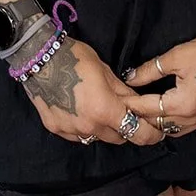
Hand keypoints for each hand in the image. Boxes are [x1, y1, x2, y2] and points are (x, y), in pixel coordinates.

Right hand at [24, 36, 165, 148]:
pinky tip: (81, 111)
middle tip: (126, 113)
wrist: (39, 56)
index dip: (150, 135)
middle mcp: (89, 126)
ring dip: (104, 129)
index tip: (157, 132)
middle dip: (126, 128)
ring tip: (100, 110)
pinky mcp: (56, 129)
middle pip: (118, 138)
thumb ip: (123, 92)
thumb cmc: (75, 57)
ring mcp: (70, 130)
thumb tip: (137, 103)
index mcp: (105, 110)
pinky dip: (84, 127)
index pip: (136, 132)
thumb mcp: (105, 71)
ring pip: (97, 138)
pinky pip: (77, 135)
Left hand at [122, 28, 195, 137]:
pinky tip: (164, 114)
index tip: (116, 101)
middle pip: (158, 125)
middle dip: (140, 118)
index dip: (131, 105)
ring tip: (141, 114)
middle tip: (124, 110)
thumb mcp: (177, 57)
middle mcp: (192, 118)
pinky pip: (185, 128)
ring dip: (156, 124)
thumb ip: (150, 70)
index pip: (148, 109)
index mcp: (182, 104)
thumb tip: (130, 77)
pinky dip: (171, 124)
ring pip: (172, 130)